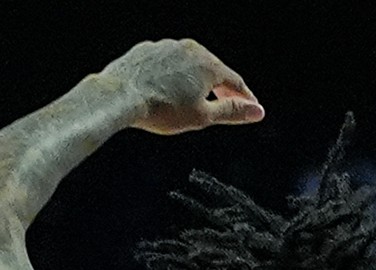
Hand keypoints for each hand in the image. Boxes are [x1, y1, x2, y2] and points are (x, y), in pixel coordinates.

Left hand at [107, 39, 262, 133]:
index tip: (250, 109)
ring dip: (197, 81)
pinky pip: (167, 64)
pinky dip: (173, 76)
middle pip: (213, 70)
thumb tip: (256, 111)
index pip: (236, 82)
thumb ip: (232, 112)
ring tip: (196, 100)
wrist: (119, 96)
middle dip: (222, 88)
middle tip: (228, 104)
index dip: (245, 99)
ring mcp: (166, 47)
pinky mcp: (147, 50)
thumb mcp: (203, 117)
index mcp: (208, 64)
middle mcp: (189, 49)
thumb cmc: (160, 108)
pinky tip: (169, 91)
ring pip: (189, 65)